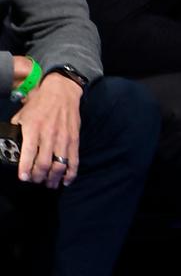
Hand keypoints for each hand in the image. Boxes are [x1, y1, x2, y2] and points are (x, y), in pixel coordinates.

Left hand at [14, 73, 81, 187]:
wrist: (62, 91)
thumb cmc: (40, 103)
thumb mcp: (22, 114)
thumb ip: (17, 131)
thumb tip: (11, 145)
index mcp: (34, 129)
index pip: (28, 154)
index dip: (25, 169)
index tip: (23, 178)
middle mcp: (49, 135)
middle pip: (44, 164)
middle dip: (38, 177)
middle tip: (35, 180)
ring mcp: (63, 138)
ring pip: (59, 165)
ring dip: (53, 178)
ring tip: (49, 184)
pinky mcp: (74, 139)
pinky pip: (74, 160)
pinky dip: (70, 173)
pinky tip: (65, 180)